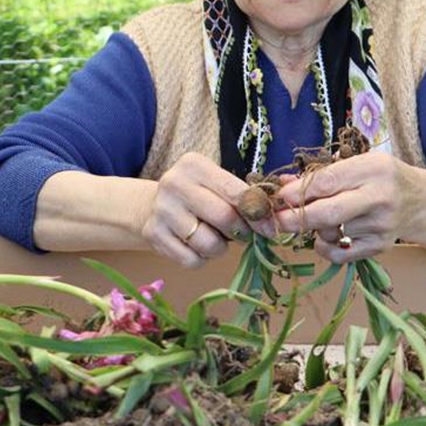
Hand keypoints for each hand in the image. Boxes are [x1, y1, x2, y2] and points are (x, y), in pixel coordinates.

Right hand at [142, 153, 259, 267]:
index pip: (236, 191)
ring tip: (214, 237)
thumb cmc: (197, 196)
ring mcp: (162, 210)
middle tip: (243, 235)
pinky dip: (201, 259)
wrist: (152, 206)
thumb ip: (243, 198)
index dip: (258, 213)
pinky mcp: (153, 235)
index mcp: (194, 165)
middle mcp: (174, 183)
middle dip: (241, 232)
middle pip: (224, 217)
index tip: (268, 228)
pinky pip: (192, 260)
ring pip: (208, 244)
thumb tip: (273, 222)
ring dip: (219, 248)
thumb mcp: (216, 185)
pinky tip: (196, 246)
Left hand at [273, 152, 414, 263]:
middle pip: (329, 213)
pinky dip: (324, 247)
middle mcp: (380, 198)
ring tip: (320, 217)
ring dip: (314, 228)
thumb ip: (322, 174)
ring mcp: (381, 226)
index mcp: (373, 169)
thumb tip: (283, 186)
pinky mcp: (380, 247)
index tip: (279, 197)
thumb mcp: (357, 164)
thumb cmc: (381, 178)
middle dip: (295, 218)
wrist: (420, 202)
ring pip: (331, 233)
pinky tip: (326, 237)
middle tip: (274, 220)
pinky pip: (339, 254)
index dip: (298, 191)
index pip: (328, 181)